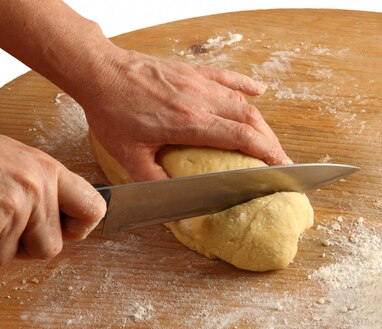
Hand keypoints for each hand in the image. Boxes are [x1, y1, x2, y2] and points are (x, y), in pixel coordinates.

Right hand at [0, 129, 105, 266]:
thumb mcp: (13, 158)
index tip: (69, 230)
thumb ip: (43, 185)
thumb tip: (66, 214)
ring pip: (10, 257)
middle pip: (51, 248)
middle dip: (27, 246)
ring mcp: (8, 211)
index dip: (81, 227)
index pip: (93, 208)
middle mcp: (33, 190)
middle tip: (2, 227)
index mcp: (46, 171)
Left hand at [80, 49, 291, 180]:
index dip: (265, 152)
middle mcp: (200, 99)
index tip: (281, 165)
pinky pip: (228, 77)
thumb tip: (174, 203)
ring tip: (269, 139)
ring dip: (260, 121)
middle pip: (249, 119)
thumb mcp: (129, 156)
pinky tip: (259, 92)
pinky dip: (246, 85)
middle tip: (280, 159)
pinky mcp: (192, 71)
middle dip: (270, 141)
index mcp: (189, 122)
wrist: (99, 72)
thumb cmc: (111, 112)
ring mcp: (198, 82)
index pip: (240, 137)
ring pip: (241, 101)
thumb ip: (155, 181)